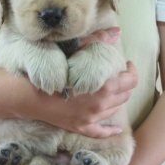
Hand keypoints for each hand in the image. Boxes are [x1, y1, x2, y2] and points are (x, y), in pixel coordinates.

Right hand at [20, 27, 136, 138]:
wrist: (31, 95)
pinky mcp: (81, 126)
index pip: (130, 81)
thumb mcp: (76, 51)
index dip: (132, 71)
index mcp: (104, 87)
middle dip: (126, 84)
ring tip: (113, 90)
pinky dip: (110, 130)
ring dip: (118, 99)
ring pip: (115, 110)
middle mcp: (101, 105)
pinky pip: (100, 132)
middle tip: (120, 76)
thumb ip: (99, 40)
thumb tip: (117, 32)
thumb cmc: (53, 71)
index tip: (127, 65)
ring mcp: (91, 118)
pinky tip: (117, 129)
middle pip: (125, 96)